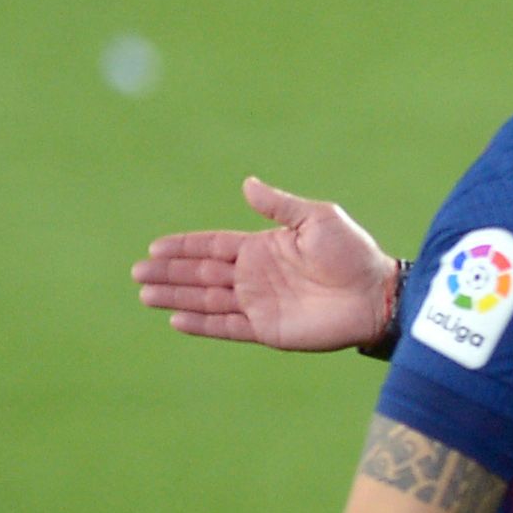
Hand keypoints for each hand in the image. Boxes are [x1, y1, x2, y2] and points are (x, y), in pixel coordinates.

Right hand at [133, 178, 400, 351]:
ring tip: (145, 294)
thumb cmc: (352, 253)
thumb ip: (279, 206)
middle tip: (137, 271)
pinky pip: (227, 326)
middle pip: (201, 273)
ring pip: (207, 299)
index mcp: (262, 247)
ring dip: (176, 296)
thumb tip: (245, 183)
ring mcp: (259, 303)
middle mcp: (255, 276)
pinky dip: (202, 323)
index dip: (184, 246)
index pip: (212, 246)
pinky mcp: (267, 329)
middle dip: (169, 272)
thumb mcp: (317, 218)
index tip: (155, 246)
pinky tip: (176, 318)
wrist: (376, 294)